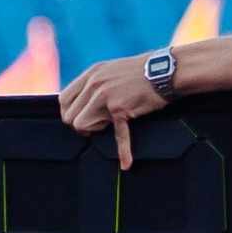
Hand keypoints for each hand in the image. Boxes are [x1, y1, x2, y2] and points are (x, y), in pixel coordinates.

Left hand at [58, 54, 166, 168]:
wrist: (167, 70)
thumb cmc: (146, 72)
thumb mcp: (113, 69)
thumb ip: (98, 82)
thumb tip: (87, 101)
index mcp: (91, 74)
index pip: (64, 100)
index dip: (70, 114)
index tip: (82, 119)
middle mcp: (94, 84)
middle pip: (70, 116)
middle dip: (83, 126)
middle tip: (99, 126)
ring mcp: (105, 96)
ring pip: (82, 126)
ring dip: (96, 131)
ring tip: (110, 127)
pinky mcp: (120, 108)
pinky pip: (117, 136)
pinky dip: (124, 151)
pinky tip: (127, 162)